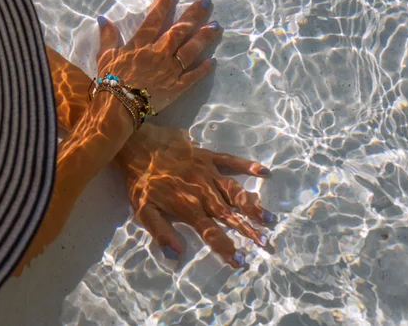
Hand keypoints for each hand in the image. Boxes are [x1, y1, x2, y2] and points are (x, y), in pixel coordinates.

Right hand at [97, 0, 220, 111]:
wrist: (118, 106)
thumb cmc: (110, 81)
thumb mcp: (106, 55)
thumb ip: (108, 37)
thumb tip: (103, 19)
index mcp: (141, 44)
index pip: (154, 19)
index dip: (163, 4)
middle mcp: (159, 53)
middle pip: (179, 30)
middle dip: (193, 15)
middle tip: (207, 2)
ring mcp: (169, 70)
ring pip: (190, 50)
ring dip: (203, 37)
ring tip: (215, 26)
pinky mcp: (176, 87)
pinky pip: (192, 77)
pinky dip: (203, 69)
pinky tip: (213, 61)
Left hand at [116, 123, 273, 267]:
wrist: (138, 146)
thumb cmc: (140, 180)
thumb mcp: (143, 210)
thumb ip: (160, 232)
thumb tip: (176, 253)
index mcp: (188, 207)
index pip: (211, 232)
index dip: (226, 247)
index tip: (240, 261)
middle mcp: (203, 191)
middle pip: (229, 214)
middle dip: (248, 230)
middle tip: (266, 242)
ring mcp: (207, 172)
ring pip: (235, 191)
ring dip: (252, 205)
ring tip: (269, 217)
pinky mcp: (207, 156)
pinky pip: (231, 160)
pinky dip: (247, 165)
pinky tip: (263, 171)